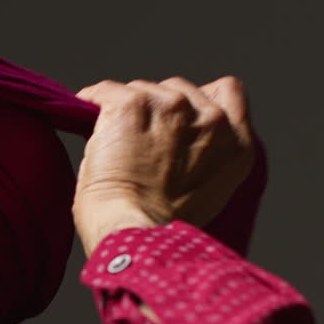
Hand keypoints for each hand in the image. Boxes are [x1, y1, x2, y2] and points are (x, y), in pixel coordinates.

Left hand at [72, 76, 254, 255]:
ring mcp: (173, 108)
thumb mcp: (209, 191)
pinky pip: (106, 91)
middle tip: (139, 141)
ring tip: (115, 144)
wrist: (133, 235)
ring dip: (128, 110)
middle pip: (179, 89)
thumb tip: (177, 137)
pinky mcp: (133, 106)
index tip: (179, 117)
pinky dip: (93, 101)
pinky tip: (86, 118)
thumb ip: (207, 154)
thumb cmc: (161, 228)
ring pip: (143, 89)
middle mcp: (211, 120)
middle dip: (158, 110)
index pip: (227, 90)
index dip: (199, 99)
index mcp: (237, 144)